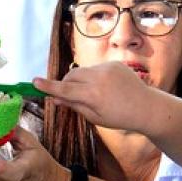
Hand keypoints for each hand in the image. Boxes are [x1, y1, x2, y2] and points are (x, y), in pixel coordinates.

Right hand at [34, 62, 155, 132]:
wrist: (146, 107)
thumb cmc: (119, 117)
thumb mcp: (94, 117)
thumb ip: (73, 105)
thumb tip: (54, 98)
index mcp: (93, 95)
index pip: (65, 89)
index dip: (48, 86)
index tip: (34, 81)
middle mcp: (99, 78)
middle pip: (71, 76)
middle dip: (66, 83)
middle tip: (68, 95)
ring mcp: (107, 68)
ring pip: (83, 71)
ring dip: (81, 80)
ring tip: (94, 94)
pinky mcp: (114, 63)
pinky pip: (96, 68)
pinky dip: (94, 77)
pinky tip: (106, 87)